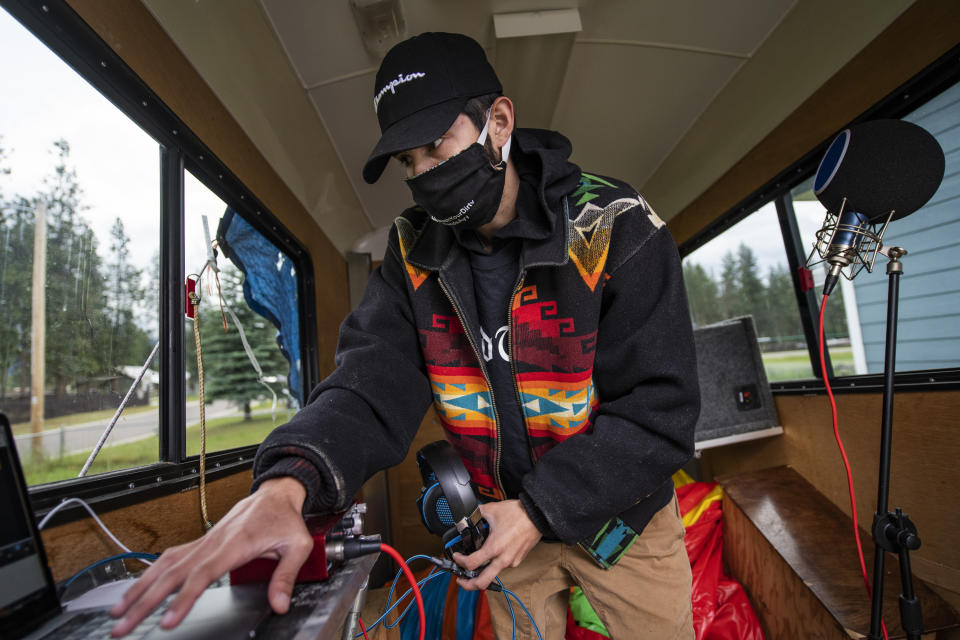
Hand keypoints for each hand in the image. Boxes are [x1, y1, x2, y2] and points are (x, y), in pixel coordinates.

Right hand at [109, 476, 312, 636]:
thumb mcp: (298, 545)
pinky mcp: (200, 543)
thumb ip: (286, 575)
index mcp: (236, 543)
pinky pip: (169, 558)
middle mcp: (213, 542)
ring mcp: (203, 541)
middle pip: (173, 574)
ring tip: (117, 612)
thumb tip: (279, 604)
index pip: (204, 574)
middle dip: (145, 602)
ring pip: (164, 565)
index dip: (183, 598)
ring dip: (139, 589)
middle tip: (122, 627)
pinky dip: (148, 575)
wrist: (276, 494)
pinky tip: (134, 591)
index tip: (167, 621)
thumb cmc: (285, 519)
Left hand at [451, 500, 540, 590]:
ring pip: (492, 575)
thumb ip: (476, 514)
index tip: (456, 557)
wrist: (538, 516)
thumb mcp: (491, 510)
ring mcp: (511, 562)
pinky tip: (490, 556)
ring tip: (474, 567)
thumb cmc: (518, 513)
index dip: (459, 562)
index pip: (471, 564)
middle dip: (468, 585)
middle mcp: (502, 559)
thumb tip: (466, 517)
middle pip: (482, 583)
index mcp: (494, 548)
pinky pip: (502, 567)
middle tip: (461, 580)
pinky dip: (493, 564)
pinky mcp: (517, 560)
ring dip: (481, 573)